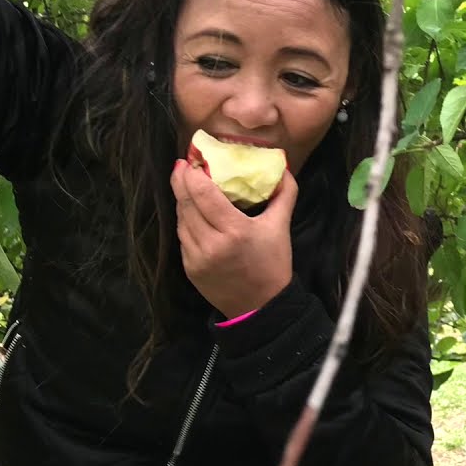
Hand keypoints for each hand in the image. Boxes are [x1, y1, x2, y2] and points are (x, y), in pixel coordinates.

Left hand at [170, 159, 296, 318]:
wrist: (261, 306)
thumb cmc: (273, 264)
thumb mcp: (281, 227)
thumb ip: (284, 194)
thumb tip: (282, 167)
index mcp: (235, 231)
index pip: (204, 194)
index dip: (193, 175)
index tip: (191, 159)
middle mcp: (212, 243)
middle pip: (186, 204)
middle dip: (180, 181)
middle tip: (182, 164)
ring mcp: (197, 257)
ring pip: (181, 220)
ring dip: (181, 200)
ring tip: (185, 185)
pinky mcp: (189, 268)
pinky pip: (183, 237)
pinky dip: (185, 222)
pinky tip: (191, 213)